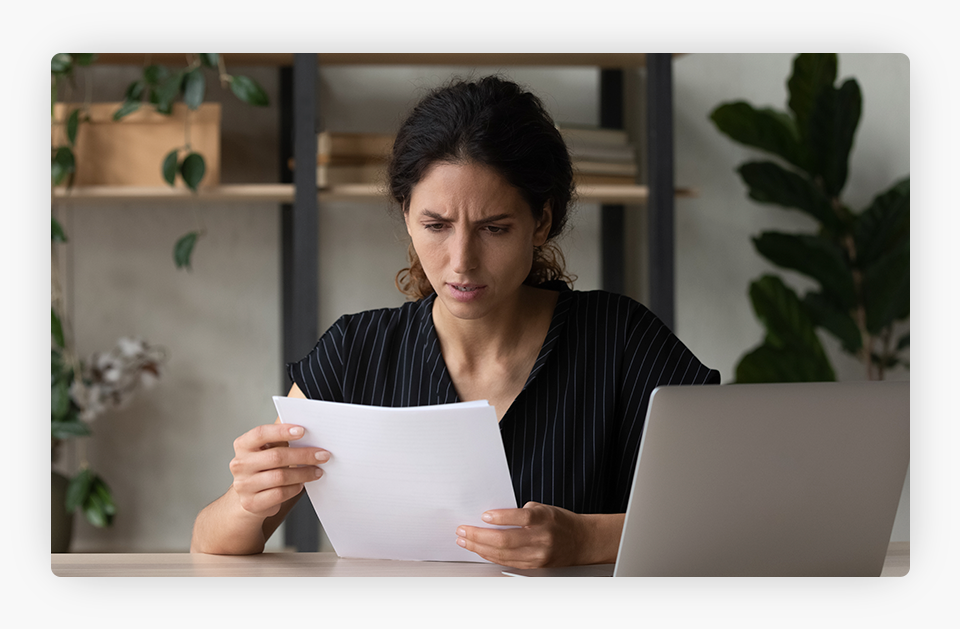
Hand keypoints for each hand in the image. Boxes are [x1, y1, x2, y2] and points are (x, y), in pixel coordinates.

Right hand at [229, 423, 329, 519]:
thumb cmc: (264, 468)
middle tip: (322, 455)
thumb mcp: (268, 450)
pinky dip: (294, 488)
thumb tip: (306, 428)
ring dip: (303, 473)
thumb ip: (281, 439)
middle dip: (303, 455)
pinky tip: (301, 485)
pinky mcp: (252, 502)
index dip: (282, 431)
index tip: (303, 430)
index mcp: (243, 445)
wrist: (249, 498)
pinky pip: (279, 494)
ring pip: (280, 477)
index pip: (261, 433)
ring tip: (316, 471)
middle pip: (276, 456)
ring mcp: (244, 485)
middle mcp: (240, 464)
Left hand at [455, 501, 588, 568]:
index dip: (501, 517)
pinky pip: (507, 562)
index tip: (484, 515)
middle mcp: (542, 539)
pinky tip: (479, 550)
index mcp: (544, 519)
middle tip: (462, 530)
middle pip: (506, 540)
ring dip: (479, 547)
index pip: (521, 518)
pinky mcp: (534, 567)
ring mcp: (538, 556)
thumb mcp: (544, 508)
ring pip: (503, 554)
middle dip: (479, 535)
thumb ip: (522, 513)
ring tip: (464, 540)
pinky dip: (490, 556)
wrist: (581, 541)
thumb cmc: (558, 521)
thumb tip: (491, 517)